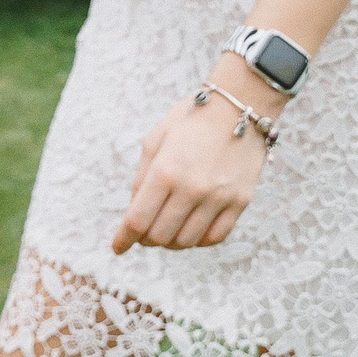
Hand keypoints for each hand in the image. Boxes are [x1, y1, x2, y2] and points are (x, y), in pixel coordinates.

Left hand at [111, 56, 279, 253]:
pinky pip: (215, 237)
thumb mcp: (154, 142)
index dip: (123, 239)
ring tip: (165, 230)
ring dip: (170, 242)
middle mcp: (192, 189)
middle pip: (160, 236)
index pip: (138, 220)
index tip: (117, 248)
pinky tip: (189, 230)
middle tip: (142, 233)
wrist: (239, 108)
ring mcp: (219, 198)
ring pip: (186, 241)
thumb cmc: (190, 121)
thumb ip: (142, 179)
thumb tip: (134, 212)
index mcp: (165, 172)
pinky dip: (197, 240)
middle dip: (145, 239)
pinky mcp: (240, 202)